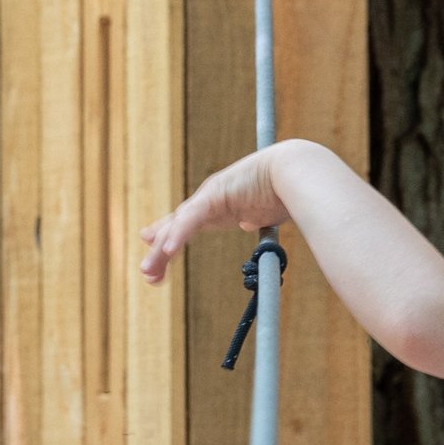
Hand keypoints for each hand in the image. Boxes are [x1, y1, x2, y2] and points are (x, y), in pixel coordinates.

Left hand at [136, 151, 284, 286]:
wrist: (296, 171)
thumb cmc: (287, 189)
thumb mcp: (263, 210)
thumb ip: (253, 217)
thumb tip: (247, 223)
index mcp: (219, 205)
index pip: (187, 223)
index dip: (170, 236)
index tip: (158, 250)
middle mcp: (209, 199)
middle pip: (176, 227)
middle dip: (159, 252)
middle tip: (146, 274)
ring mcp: (210, 195)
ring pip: (178, 225)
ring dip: (161, 250)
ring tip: (148, 271)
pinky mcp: (215, 194)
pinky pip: (192, 218)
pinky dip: (179, 234)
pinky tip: (167, 249)